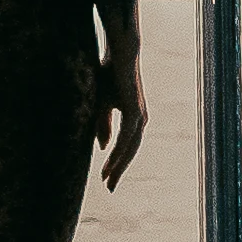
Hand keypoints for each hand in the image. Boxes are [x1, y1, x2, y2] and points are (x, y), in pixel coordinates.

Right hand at [93, 59, 149, 187]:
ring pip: (130, 148)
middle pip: (130, 152)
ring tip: (107, 179)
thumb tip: (103, 147)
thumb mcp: (101, 104)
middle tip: (109, 188)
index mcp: (134, 118)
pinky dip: (118, 151)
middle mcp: (140, 119)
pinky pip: (126, 137)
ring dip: (119, 165)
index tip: (106, 179)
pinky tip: (110, 162)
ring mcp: (139, 116)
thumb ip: (103, 125)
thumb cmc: (109, 74)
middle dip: (120, 170)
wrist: (120, 54)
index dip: (117, 163)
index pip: (126, 146)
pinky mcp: (134, 111)